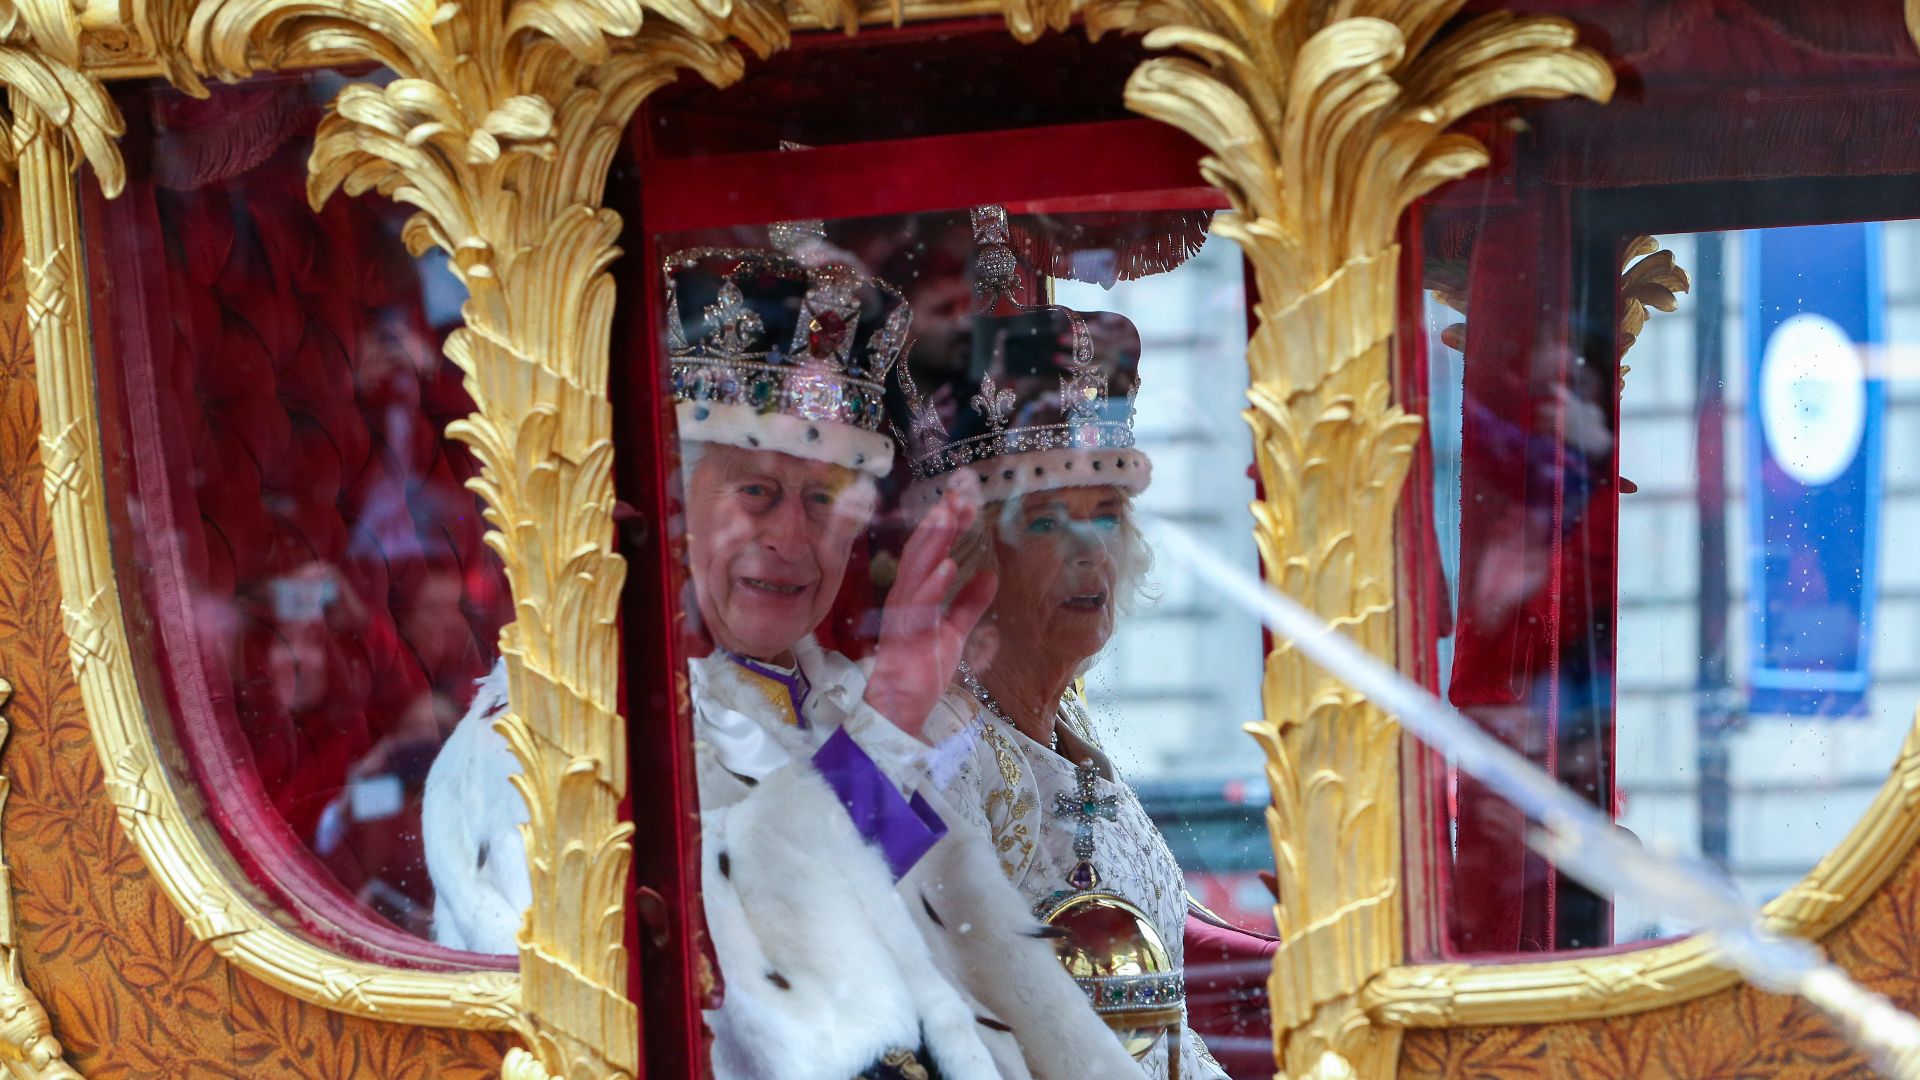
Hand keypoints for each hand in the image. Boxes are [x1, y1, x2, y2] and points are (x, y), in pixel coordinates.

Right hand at [862, 481, 996, 739]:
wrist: (901, 705)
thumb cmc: (922, 668)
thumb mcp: (954, 631)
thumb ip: (969, 604)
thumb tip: (990, 576)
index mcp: (916, 593)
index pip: (931, 551)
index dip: (946, 525)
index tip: (964, 501)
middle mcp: (906, 596)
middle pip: (921, 551)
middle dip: (939, 522)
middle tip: (957, 494)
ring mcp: (903, 613)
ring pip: (917, 569)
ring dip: (933, 541)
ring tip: (948, 515)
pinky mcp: (906, 634)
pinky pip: (919, 605)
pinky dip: (933, 584)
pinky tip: (948, 565)